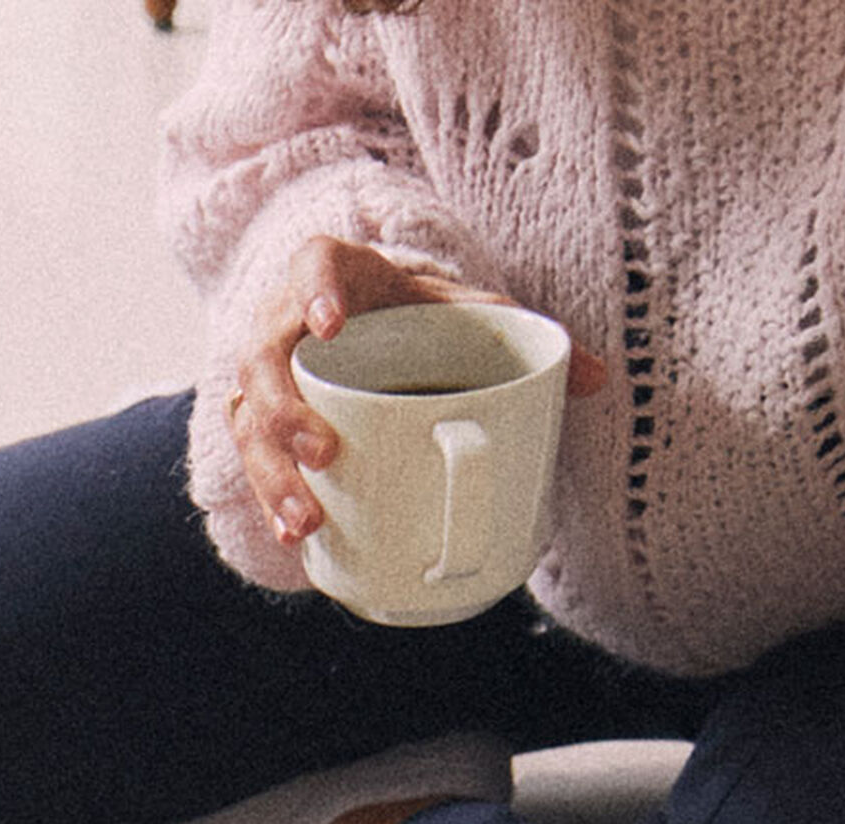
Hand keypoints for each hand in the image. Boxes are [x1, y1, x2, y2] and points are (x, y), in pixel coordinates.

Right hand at [224, 237, 608, 550]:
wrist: (369, 324)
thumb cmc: (417, 313)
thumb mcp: (467, 310)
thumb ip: (525, 335)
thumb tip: (596, 379)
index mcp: (335, 273)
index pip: (311, 267)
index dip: (312, 293)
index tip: (331, 326)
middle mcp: (283, 322)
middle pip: (264, 361)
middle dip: (287, 415)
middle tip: (326, 454)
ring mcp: (266, 377)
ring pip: (249, 423)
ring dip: (273, 476)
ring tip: (308, 521)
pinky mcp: (259, 423)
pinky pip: (252, 461)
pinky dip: (272, 501)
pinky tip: (296, 535)